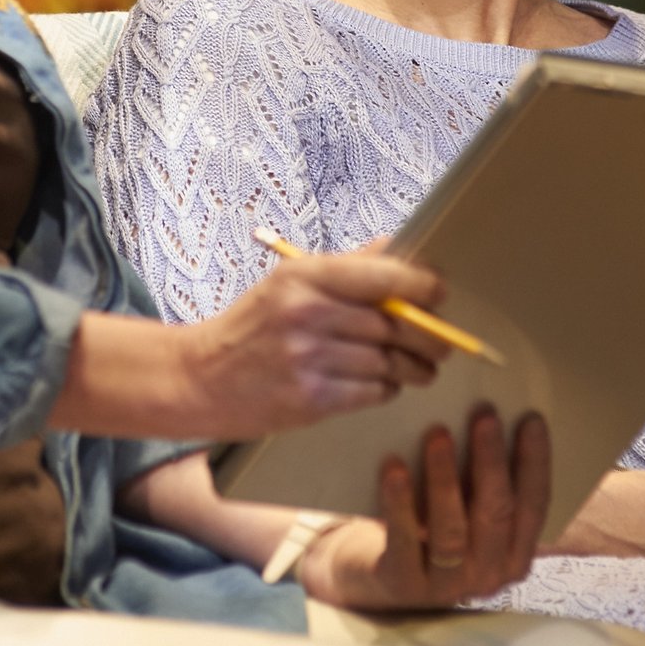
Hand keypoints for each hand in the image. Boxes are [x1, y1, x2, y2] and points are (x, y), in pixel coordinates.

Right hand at [182, 247, 449, 438]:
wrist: (201, 378)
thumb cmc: (251, 326)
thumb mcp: (289, 281)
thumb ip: (346, 266)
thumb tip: (396, 245)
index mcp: (303, 276)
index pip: (382, 276)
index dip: (422, 286)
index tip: (438, 293)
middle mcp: (306, 314)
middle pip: (393, 324)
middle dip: (428, 335)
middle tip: (443, 341)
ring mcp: (307, 359)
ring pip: (388, 362)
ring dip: (413, 367)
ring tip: (421, 368)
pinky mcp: (310, 400)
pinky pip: (372, 392)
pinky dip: (387, 389)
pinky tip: (384, 383)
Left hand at [298, 409, 549, 609]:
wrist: (375, 575)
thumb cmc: (429, 527)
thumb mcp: (466, 507)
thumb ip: (482, 479)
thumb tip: (490, 416)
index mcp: (514, 555)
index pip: (534, 506)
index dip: (535, 463)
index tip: (531, 419)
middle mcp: (487, 575)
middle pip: (497, 515)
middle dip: (491, 462)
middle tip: (485, 416)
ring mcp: (446, 585)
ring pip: (452, 531)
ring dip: (446, 479)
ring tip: (438, 434)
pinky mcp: (403, 584)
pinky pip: (404, 541)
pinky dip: (400, 503)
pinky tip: (394, 468)